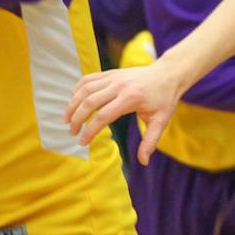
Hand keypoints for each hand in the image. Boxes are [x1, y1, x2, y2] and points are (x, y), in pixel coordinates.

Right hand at [66, 64, 182, 159]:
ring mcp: (114, 77)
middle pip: (89, 101)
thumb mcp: (161, 121)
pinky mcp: (111, 73)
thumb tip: (143, 162)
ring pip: (85, 89)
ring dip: (72, 104)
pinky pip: (89, 79)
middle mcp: (119, 85)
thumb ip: (150, 142)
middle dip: (77, 118)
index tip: (82, 142)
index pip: (103, 116)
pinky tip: (73, 102)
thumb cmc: (164, 99)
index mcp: (131, 98)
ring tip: (66, 119)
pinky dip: (78, 90)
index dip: (90, 130)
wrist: (168, 74)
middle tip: (72, 133)